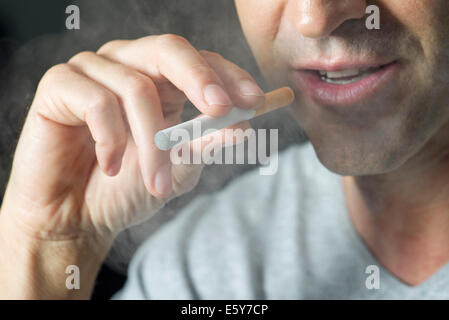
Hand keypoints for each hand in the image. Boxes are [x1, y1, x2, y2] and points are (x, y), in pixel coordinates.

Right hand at [1, 35, 264, 242]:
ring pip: (137, 88)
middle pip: (168, 49)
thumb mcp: (178, 169)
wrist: (77, 216)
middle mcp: (127, 65)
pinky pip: (97, 102)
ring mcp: (92, 71)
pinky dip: (111, 139)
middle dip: (200, 79)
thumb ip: (206, 144)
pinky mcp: (60, 84)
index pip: (199, 61)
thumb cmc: (127, 187)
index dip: (229, 76)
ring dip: (153, 143)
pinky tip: (109, 165)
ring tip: (157, 183)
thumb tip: (242, 127)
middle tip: (221, 110)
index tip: (255, 102)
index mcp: (159, 80)